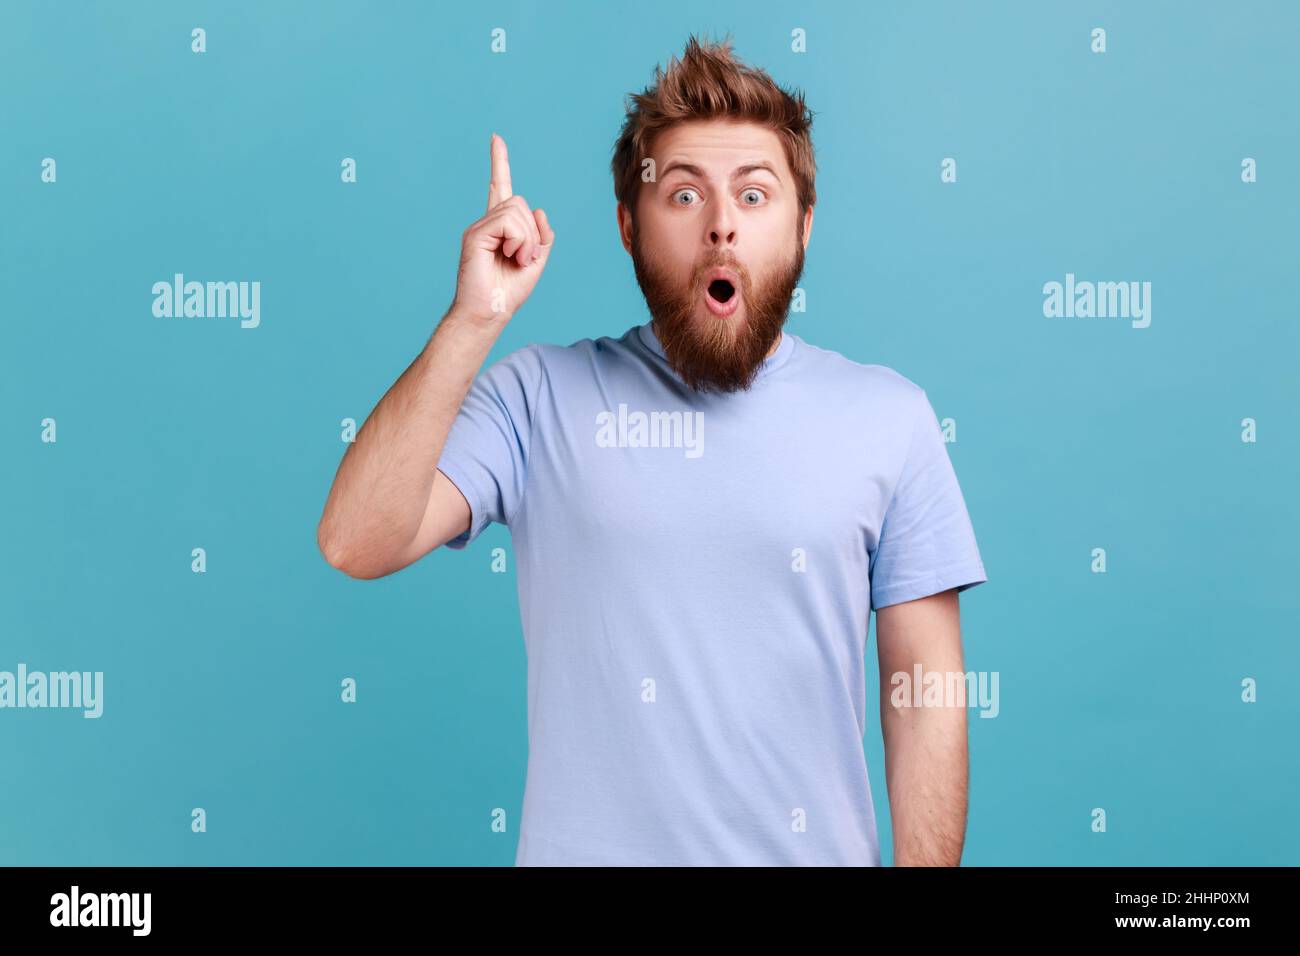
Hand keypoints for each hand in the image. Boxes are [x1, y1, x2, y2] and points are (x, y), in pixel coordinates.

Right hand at [452, 133, 554, 323]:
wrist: (489, 312)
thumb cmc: (509, 291)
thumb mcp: (536, 261)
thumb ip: (542, 236)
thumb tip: (538, 211)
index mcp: (500, 227)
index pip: (500, 187)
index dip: (499, 163)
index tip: (496, 139)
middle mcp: (487, 222)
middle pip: (519, 202)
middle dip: (532, 232)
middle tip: (524, 258)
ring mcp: (478, 227)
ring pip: (516, 210)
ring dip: (527, 239)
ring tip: (516, 259)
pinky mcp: (474, 234)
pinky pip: (507, 222)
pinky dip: (518, 240)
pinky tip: (510, 256)